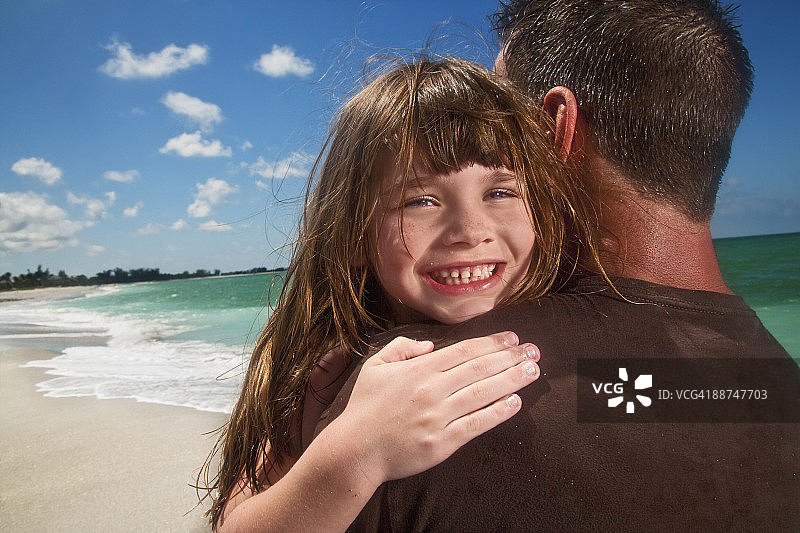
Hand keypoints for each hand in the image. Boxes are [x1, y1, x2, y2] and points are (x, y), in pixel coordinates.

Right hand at [332, 332, 538, 484]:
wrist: (355, 450)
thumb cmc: (365, 408)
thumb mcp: (375, 367)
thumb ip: (401, 348)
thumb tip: (428, 346)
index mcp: (419, 369)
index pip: (465, 351)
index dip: (492, 343)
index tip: (513, 338)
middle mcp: (433, 390)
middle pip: (480, 368)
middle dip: (510, 357)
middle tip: (533, 350)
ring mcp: (439, 417)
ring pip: (483, 393)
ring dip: (512, 380)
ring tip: (532, 370)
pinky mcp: (443, 442)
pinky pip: (476, 424)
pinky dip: (497, 413)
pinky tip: (515, 403)